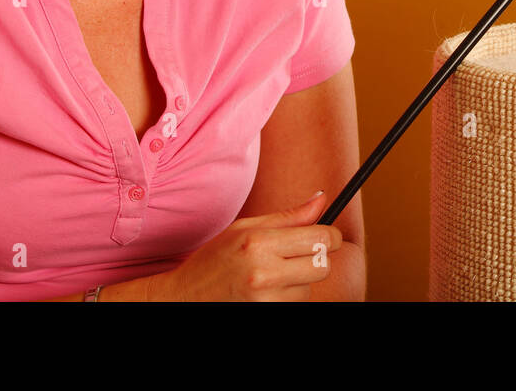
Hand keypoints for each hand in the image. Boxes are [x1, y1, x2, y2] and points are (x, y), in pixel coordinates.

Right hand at [153, 193, 342, 300]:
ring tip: (272, 276)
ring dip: (299, 282)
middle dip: (317, 259)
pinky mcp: (266, 316)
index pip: (320, 238)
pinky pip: (296, 305)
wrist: (185, 298)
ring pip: (309, 289)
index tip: (328, 236)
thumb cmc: (215, 259)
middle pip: (322, 266)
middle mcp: (263, 274)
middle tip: (299, 256)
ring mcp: (265, 301)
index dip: (331, 236)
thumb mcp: (246, 228)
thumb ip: (289, 216)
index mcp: (259, 243)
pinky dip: (288, 298)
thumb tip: (322, 200)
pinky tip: (268, 292)